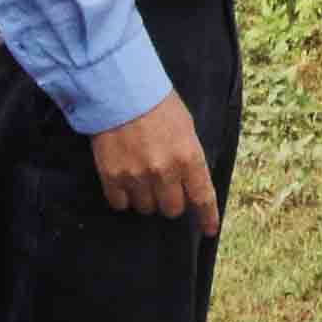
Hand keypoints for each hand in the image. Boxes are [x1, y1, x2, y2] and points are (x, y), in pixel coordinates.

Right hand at [91, 93, 219, 235]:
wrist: (119, 90)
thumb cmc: (157, 103)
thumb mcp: (185, 127)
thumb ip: (189, 156)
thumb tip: (189, 181)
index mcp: (189, 157)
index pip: (202, 198)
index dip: (207, 218)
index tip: (209, 230)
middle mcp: (165, 172)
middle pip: (172, 209)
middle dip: (170, 201)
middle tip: (164, 186)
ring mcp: (137, 176)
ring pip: (146, 208)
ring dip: (146, 198)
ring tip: (141, 176)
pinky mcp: (112, 177)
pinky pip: (121, 204)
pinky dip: (124, 196)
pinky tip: (124, 180)